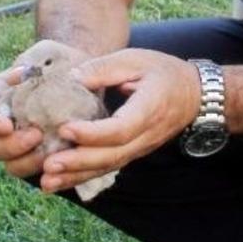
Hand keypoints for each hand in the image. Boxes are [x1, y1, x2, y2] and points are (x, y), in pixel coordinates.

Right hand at [0, 41, 91, 179]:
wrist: (85, 77)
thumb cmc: (60, 61)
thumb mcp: (46, 52)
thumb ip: (32, 58)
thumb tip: (22, 72)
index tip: (6, 125)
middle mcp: (3, 125)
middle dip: (8, 147)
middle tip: (36, 135)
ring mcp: (21, 144)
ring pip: (10, 165)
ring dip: (26, 162)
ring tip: (49, 151)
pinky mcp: (42, 157)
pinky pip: (37, 173)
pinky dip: (47, 171)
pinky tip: (62, 162)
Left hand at [36, 49, 200, 194]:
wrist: (195, 95)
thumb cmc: (164, 72)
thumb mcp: (136, 59)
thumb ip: (104, 67)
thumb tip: (70, 79)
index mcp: (150, 107)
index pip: (122, 128)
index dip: (93, 133)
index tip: (65, 128)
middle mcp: (146, 134)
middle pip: (112, 155)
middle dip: (79, 162)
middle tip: (49, 165)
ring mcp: (141, 148)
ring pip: (108, 167)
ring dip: (77, 176)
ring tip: (47, 181)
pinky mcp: (133, 152)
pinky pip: (108, 168)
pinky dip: (82, 177)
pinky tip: (59, 182)